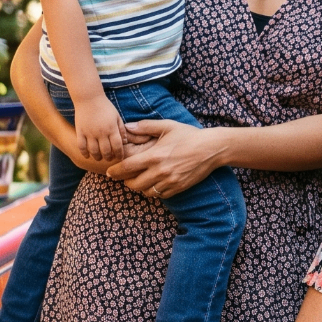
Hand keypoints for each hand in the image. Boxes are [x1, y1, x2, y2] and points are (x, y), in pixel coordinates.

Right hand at [74, 95, 125, 163]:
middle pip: (106, 151)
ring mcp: (89, 133)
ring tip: (99, 158)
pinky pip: (81, 146)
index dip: (120, 154)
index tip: (120, 158)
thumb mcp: (117, 116)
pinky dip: (84, 153)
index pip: (118, 146)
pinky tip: (87, 155)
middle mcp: (101, 132)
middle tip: (109, 159)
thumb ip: (121, 129)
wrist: (88, 98)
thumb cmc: (105, 106)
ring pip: (94, 151)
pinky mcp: (80, 131)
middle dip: (109, 157)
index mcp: (112, 128)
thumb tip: (125, 142)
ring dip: (97, 157)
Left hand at [105, 120, 219, 199]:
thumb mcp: (168, 126)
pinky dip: (155, 191)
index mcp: (154, 156)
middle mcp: (160, 171)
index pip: (126, 168)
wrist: (212, 149)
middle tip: (127, 177)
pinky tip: (156, 183)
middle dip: (127, 182)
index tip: (109, 173)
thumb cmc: (189, 135)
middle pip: (133, 184)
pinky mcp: (178, 187)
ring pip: (146, 192)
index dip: (115, 172)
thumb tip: (128, 126)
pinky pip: (160, 195)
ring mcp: (170, 181)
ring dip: (141, 187)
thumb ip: (146, 126)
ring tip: (142, 180)